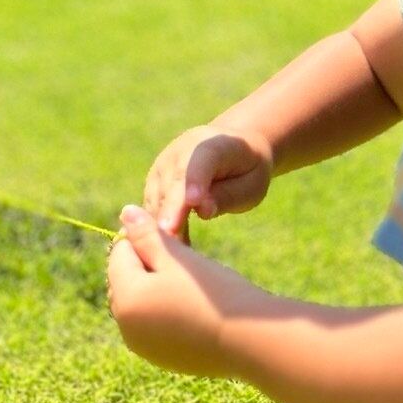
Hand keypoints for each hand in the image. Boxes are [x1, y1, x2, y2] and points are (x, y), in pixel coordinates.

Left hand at [106, 205, 256, 377]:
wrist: (250, 341)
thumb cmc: (215, 293)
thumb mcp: (179, 258)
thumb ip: (148, 236)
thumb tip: (125, 213)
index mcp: (125, 298)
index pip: (119, 254)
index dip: (141, 237)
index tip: (170, 233)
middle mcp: (125, 326)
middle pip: (123, 280)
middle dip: (143, 264)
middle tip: (179, 257)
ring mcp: (140, 345)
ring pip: (137, 303)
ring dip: (152, 287)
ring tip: (186, 280)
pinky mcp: (159, 357)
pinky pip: (151, 325)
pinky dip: (162, 311)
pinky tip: (190, 305)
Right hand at [143, 125, 272, 237]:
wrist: (229, 149)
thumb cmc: (246, 170)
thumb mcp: (251, 183)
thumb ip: (227, 195)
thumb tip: (202, 211)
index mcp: (213, 144)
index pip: (200, 163)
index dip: (195, 183)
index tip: (194, 203)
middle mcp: (180, 151)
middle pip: (173, 185)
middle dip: (171, 211)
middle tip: (172, 239)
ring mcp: (162, 167)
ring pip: (158, 201)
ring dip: (164, 228)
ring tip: (177, 257)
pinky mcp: (152, 184)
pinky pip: (151, 211)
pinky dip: (159, 230)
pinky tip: (172, 250)